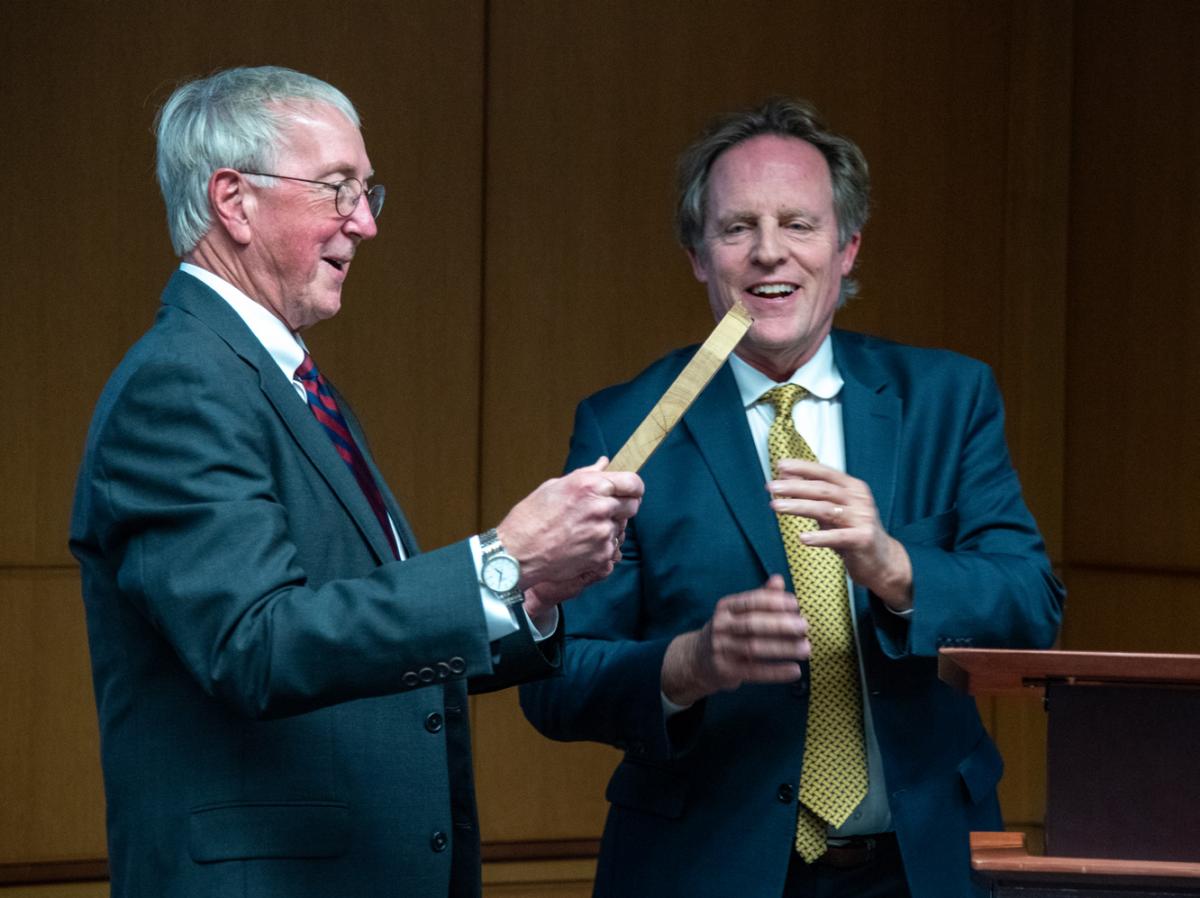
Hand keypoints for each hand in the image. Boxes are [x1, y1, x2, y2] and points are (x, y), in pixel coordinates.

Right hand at [497, 457, 642, 598]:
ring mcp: (603, 533)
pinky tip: (579, 544)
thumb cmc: (531, 517)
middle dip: (622, 507)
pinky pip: (612, 547)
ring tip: (581, 530)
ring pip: (621, 527)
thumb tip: (605, 463)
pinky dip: (600, 546)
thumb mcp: (555, 486)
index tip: (629, 491)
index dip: (633, 487)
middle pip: (633, 505)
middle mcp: (601, 507)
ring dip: (608, 528)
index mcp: (590, 485)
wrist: (517, 553)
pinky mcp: (601, 554)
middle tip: (602, 512)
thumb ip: (587, 474)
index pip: (633, 483)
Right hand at [660, 575, 808, 706]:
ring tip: (806, 649)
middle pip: (752, 623)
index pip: (751, 601)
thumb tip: (779, 580)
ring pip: (754, 648)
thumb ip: (760, 597)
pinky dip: (776, 672)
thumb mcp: (738, 612)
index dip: (774, 601)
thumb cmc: (728, 632)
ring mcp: (720, 649)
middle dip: (781, 624)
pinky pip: (754, 672)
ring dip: (783, 648)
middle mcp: (720, 626)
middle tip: (805, 627)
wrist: (698, 659)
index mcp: (725, 607)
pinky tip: (795, 671)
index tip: (796, 605)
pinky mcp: (724, 670)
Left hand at [768, 458, 912, 609]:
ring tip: (776, 506)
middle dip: (794, 486)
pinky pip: (837, 537)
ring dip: (798, 506)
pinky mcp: (863, 539)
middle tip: (771, 487)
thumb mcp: (836, 510)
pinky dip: (819, 537)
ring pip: (826, 510)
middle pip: (822, 490)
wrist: (883, 561)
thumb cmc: (853, 532)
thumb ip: (815, 496)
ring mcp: (862, 519)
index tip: (780, 466)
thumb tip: (787, 479)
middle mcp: (859, 500)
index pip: (825, 473)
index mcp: (853, 488)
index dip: (803, 468)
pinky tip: (802, 538)